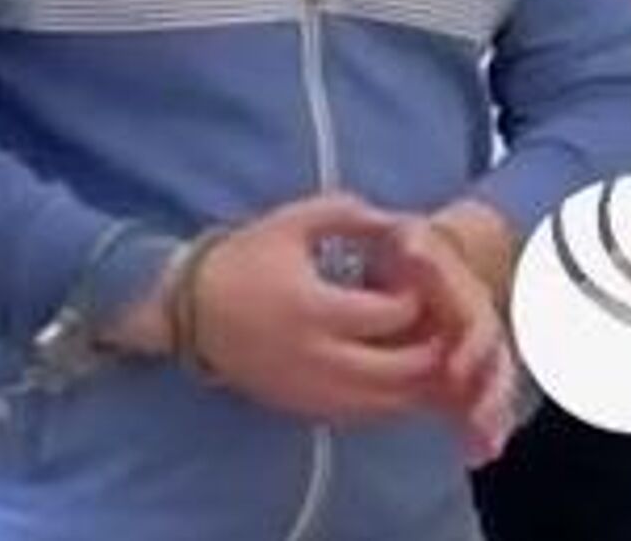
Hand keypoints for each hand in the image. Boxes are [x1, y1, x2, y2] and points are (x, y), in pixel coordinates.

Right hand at [182, 194, 442, 421]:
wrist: (193, 307)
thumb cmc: (248, 256)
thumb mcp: (296, 221)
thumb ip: (349, 215)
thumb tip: (398, 221)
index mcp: (315, 307)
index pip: (389, 316)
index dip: (416, 300)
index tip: (420, 282)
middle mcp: (315, 357)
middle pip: (396, 370)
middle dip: (427, 349)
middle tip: (436, 323)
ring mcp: (308, 389)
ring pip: (382, 403)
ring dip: (412, 381)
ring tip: (421, 348)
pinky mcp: (302, 407)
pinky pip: (359, 415)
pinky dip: (386, 399)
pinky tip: (393, 373)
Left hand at [373, 217, 516, 462]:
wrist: (423, 257)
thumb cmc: (414, 249)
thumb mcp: (413, 237)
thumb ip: (418, 245)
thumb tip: (412, 245)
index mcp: (469, 296)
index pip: (479, 324)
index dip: (472, 348)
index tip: (456, 371)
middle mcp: (481, 327)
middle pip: (498, 364)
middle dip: (492, 395)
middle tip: (481, 424)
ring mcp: (476, 354)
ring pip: (493, 388)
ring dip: (491, 416)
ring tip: (484, 447)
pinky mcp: (462, 378)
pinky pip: (474, 404)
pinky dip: (479, 428)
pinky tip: (476, 453)